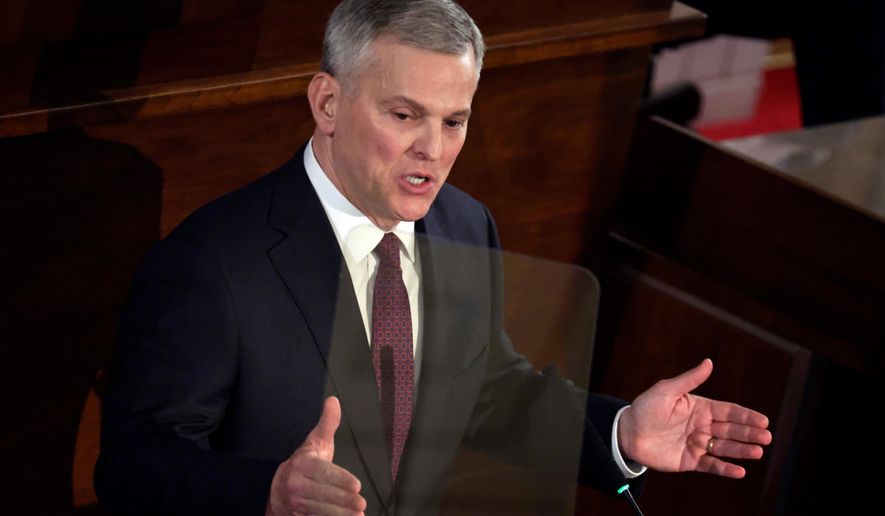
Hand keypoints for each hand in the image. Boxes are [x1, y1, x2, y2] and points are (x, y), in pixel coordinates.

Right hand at [266, 397, 366, 515]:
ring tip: (358, 514)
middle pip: (323, 494)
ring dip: (341, 514)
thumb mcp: (315, 442)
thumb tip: (333, 401)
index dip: (340, 480)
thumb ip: (327, 424)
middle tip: (361, 503)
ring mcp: (297, 503)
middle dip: (343, 500)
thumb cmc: (304, 464)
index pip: (323, 473)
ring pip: (321, 510)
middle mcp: (298, 485)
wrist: (279, 488)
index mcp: (302, 465)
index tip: (356, 485)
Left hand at [618, 359, 771, 478]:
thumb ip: (689, 380)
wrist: (627, 433)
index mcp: (700, 408)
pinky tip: (739, 471)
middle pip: (731, 430)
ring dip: (742, 450)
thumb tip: (708, 362)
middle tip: (767, 437)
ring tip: (758, 452)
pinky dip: (725, 469)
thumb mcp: (666, 391)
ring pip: (725, 448)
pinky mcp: (690, 461)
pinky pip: (711, 465)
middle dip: (749, 433)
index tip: (763, 420)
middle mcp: (702, 426)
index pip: (728, 411)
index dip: (746, 416)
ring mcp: (697, 444)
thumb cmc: (645, 408)